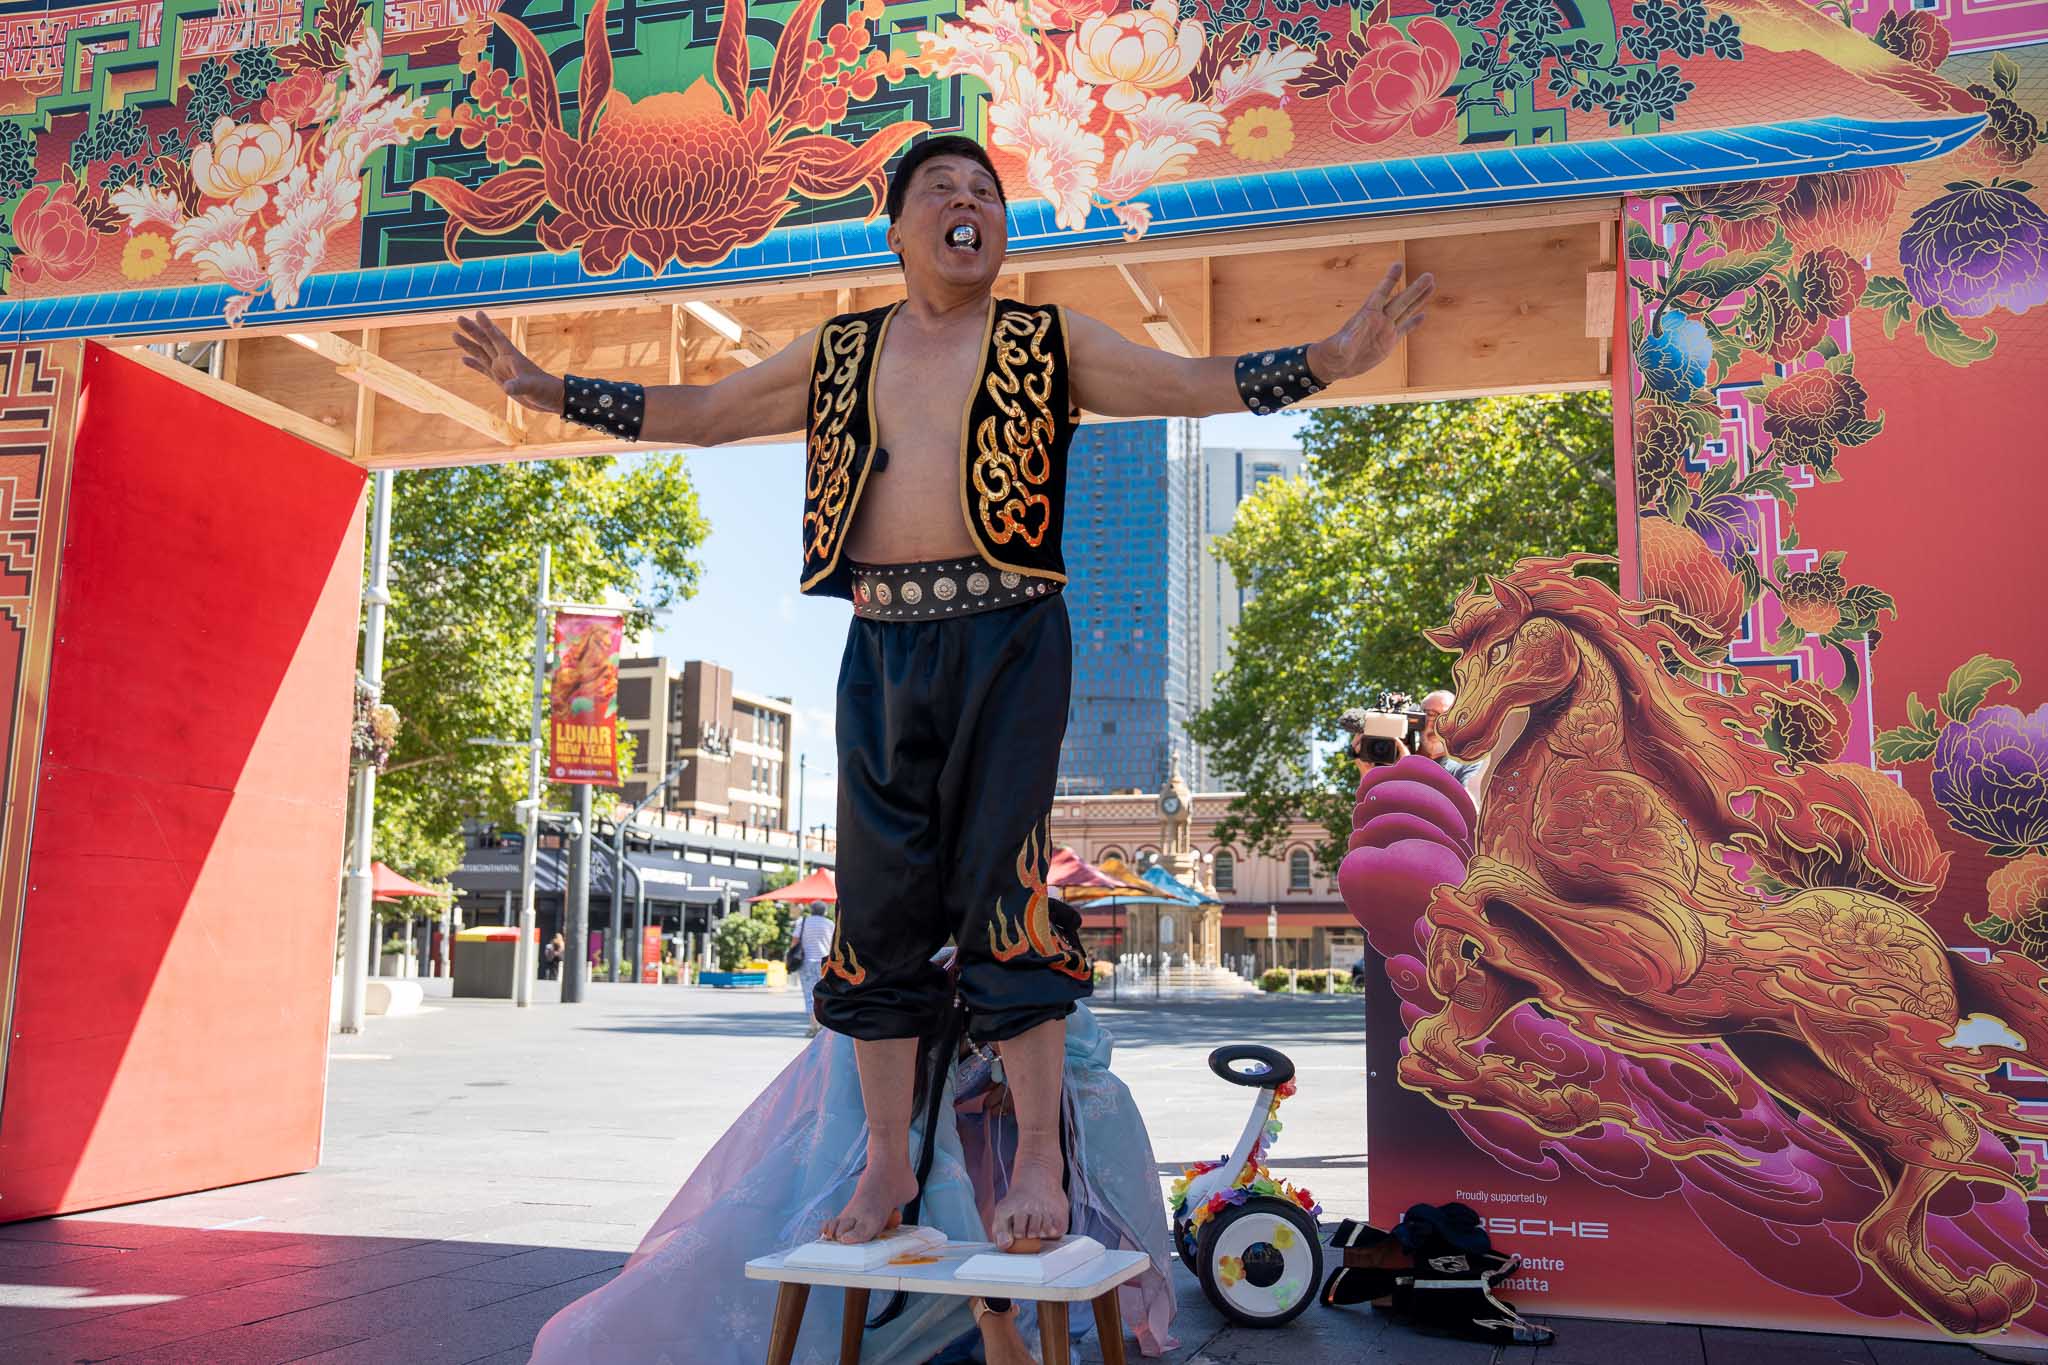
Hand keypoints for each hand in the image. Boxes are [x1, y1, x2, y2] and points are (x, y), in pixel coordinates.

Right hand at [454, 310, 563, 413]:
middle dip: (472, 330)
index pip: (497, 337)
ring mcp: (501, 369)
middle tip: (459, 318)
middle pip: (485, 341)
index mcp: (512, 356)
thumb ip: (519, 385)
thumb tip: (507, 388)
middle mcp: (504, 360)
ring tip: (454, 335)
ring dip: (468, 345)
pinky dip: (474, 364)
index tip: (478, 313)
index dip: (487, 325)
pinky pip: (483, 369)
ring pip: (481, 353)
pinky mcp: (500, 380)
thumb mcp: (531, 387)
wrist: (550, 399)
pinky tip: (464, 359)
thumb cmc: (544, 389)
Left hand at [1308, 261, 1434, 382]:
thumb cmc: (1335, 353)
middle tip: (1429, 274)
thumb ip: (1346, 342)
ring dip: (1419, 299)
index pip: (1381, 294)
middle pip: (1400, 301)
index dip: (1389, 280)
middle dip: (1415, 289)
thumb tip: (1346, 341)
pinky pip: (1404, 329)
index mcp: (1367, 315)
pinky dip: (1414, 323)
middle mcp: (1379, 319)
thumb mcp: (1340, 347)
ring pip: (1406, 311)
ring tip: (1431, 285)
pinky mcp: (1389, 342)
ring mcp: (1386, 329)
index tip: (1398, 265)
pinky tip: (1423, 314)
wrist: (1339, 364)